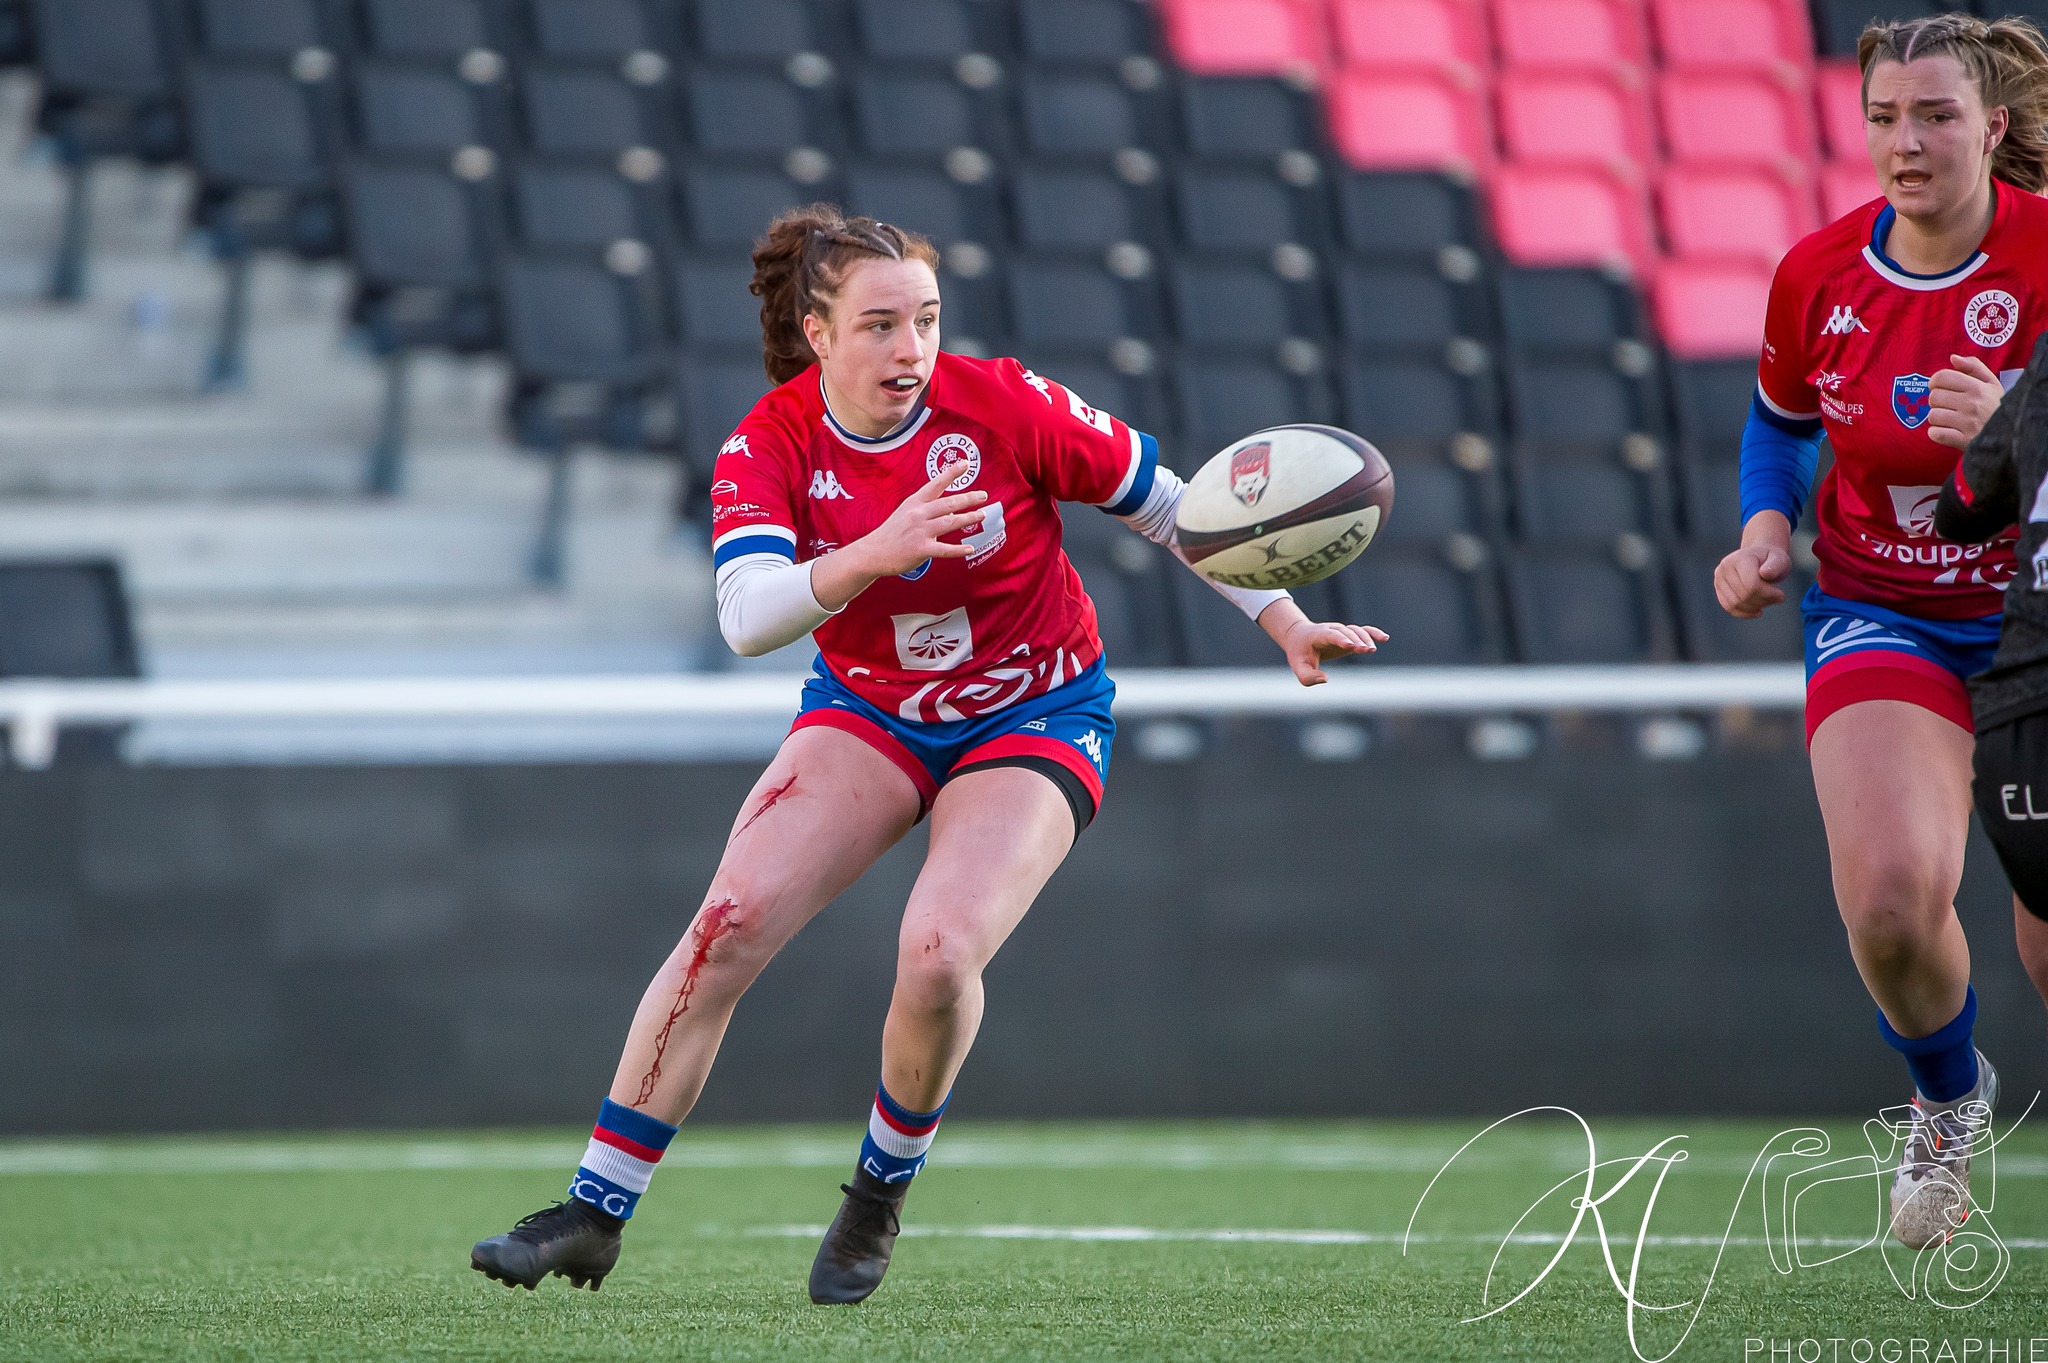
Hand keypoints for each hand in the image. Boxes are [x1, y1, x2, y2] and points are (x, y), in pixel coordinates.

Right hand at [852, 464, 988, 578]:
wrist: (873, 552)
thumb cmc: (892, 533)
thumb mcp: (906, 513)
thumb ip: (927, 509)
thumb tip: (952, 510)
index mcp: (914, 503)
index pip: (936, 484)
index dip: (951, 473)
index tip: (966, 463)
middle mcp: (918, 514)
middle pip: (949, 503)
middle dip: (969, 499)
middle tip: (983, 495)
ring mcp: (920, 531)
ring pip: (950, 522)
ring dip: (968, 518)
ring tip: (982, 515)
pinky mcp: (921, 549)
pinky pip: (944, 549)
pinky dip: (958, 550)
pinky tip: (970, 549)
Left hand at [1280, 617, 1387, 686]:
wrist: (1299, 637)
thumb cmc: (1299, 654)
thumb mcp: (1298, 667)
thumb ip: (1308, 677)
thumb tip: (1325, 679)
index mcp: (1318, 635)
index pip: (1331, 635)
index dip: (1340, 639)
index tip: (1350, 645)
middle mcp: (1331, 629)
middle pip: (1346, 632)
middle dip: (1356, 640)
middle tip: (1365, 650)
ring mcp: (1341, 631)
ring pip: (1356, 631)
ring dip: (1365, 638)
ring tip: (1372, 650)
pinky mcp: (1349, 635)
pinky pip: (1363, 631)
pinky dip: (1373, 633)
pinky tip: (1385, 638)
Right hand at [1714, 542, 1789, 617]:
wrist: (1759, 558)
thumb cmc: (1771, 560)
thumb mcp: (1780, 559)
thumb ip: (1776, 565)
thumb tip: (1765, 573)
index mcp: (1740, 559)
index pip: (1752, 586)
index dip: (1768, 595)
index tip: (1781, 595)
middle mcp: (1724, 568)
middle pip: (1743, 596)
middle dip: (1763, 601)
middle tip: (1776, 599)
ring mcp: (1718, 579)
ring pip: (1735, 604)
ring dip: (1755, 607)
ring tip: (1767, 601)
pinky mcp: (1719, 589)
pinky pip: (1729, 608)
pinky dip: (1745, 613)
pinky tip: (1757, 610)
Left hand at [1928, 355, 2004, 450]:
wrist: (2011, 435)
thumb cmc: (1997, 407)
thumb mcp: (1992, 384)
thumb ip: (1973, 367)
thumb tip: (1953, 358)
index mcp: (1978, 387)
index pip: (1941, 377)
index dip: (1935, 382)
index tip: (1941, 388)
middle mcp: (1972, 404)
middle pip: (1934, 396)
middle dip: (1937, 401)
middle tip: (1949, 406)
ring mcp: (1967, 423)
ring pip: (1933, 415)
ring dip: (1938, 418)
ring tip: (1952, 419)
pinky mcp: (1963, 440)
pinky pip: (1935, 434)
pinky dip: (1937, 434)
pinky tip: (1949, 431)